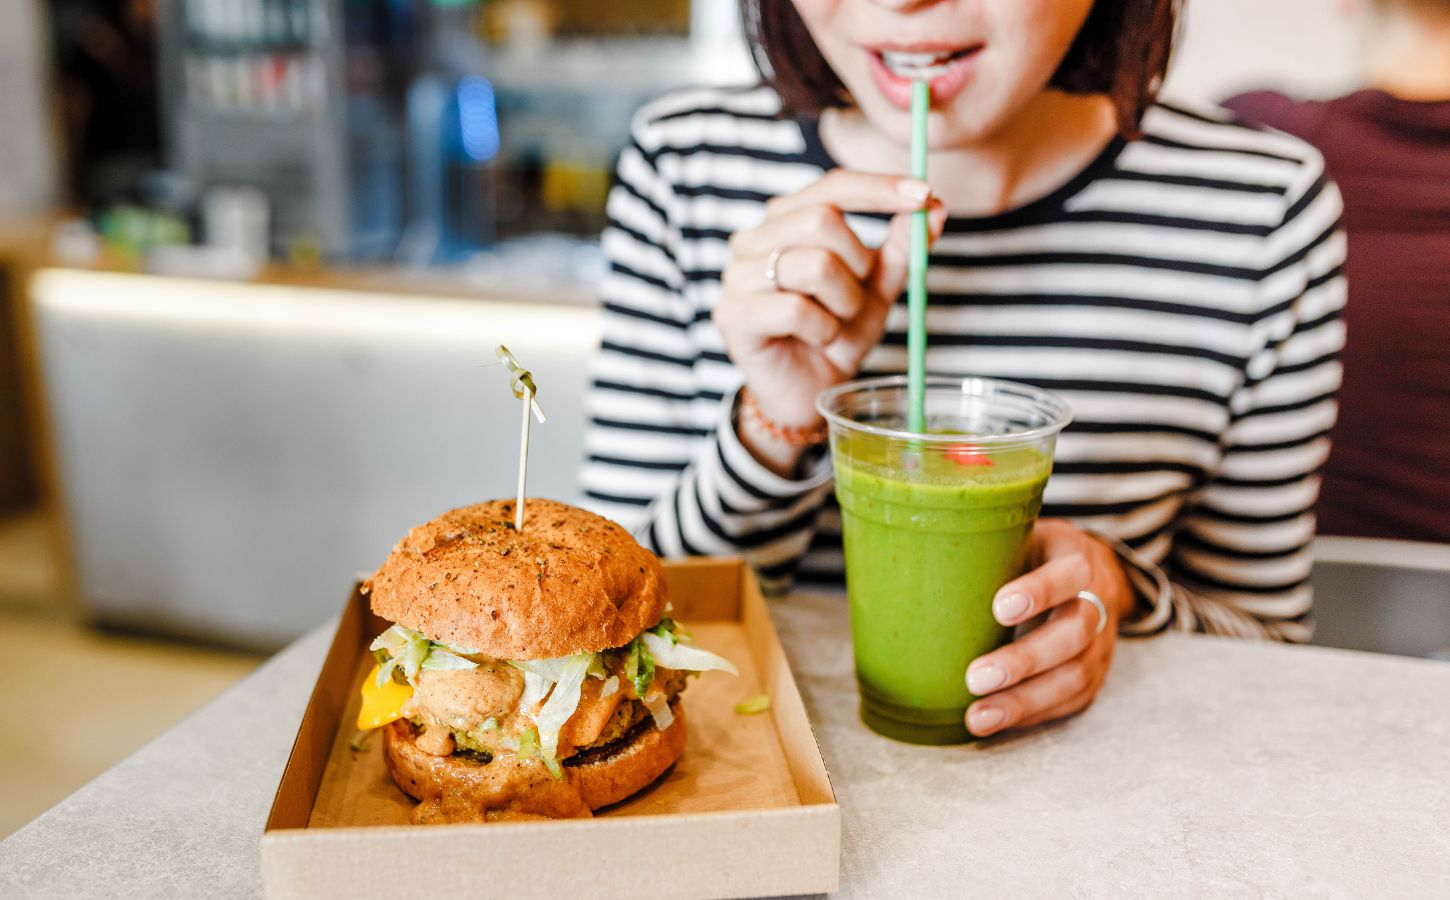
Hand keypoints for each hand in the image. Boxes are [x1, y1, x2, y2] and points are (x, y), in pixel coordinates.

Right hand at [713, 170, 946, 474]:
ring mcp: (737, 276)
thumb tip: (935, 207)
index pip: (833, 186)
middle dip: (859, 262)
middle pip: (822, 218)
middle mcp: (754, 239)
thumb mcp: (877, 289)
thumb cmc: (835, 332)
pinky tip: (817, 340)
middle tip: (858, 296)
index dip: (879, 188)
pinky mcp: (733, 315)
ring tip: (836, 322)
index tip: (925, 195)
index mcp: (786, 220)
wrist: (807, 392)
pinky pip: (795, 309)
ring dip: (845, 302)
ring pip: (814, 265)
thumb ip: (901, 249)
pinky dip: (823, 330)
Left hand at [963, 519, 1133, 737]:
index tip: (998, 609)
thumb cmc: (1036, 555)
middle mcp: (1097, 602)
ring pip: (1074, 676)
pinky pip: (1069, 701)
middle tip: (976, 677)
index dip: (1039, 592)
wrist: (1093, 575)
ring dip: (1024, 701)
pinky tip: (996, 722)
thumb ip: (984, 547)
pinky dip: (1032, 714)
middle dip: (1024, 660)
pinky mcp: (1093, 675)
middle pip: (1073, 634)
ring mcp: (1100, 643)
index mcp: (1077, 559)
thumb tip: (908, 559)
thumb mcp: (1019, 535)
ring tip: (978, 716)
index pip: (1069, 573)